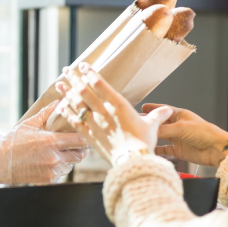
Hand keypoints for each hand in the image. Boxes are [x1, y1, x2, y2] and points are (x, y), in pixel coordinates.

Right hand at [0, 104, 88, 183]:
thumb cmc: (13, 142)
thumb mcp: (28, 125)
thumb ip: (45, 114)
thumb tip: (58, 102)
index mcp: (51, 141)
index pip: (79, 140)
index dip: (84, 138)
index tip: (83, 136)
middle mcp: (54, 157)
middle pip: (79, 155)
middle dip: (80, 150)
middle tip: (77, 146)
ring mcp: (52, 171)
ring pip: (71, 165)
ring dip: (69, 160)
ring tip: (61, 154)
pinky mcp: (48, 180)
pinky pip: (61, 174)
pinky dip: (59, 169)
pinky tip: (51, 163)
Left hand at [55, 63, 172, 165]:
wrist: (132, 161)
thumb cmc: (143, 143)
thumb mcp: (152, 126)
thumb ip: (157, 116)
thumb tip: (168, 110)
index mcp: (118, 105)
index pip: (100, 84)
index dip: (90, 73)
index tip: (83, 65)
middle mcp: (103, 111)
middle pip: (84, 91)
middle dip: (74, 79)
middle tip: (66, 70)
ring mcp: (94, 123)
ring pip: (77, 104)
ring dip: (67, 93)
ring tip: (59, 84)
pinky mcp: (89, 136)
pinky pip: (74, 121)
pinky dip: (66, 113)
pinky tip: (60, 106)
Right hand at [142, 103, 227, 168]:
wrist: (215, 149)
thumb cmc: (204, 133)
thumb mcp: (181, 128)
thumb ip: (164, 130)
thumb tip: (149, 131)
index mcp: (180, 116)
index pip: (164, 110)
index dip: (153, 109)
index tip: (142, 108)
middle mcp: (178, 126)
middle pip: (161, 124)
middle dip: (150, 123)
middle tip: (137, 123)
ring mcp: (178, 138)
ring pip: (161, 136)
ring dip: (152, 136)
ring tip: (140, 136)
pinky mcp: (179, 150)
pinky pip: (165, 149)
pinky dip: (158, 149)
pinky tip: (150, 149)